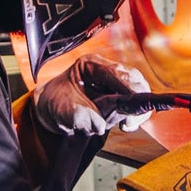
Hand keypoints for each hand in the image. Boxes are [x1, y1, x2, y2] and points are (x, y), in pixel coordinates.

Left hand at [31, 58, 153, 139]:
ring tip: (127, 125)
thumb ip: (80, 115)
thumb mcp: (61, 110)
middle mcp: (106, 70)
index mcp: (90, 65)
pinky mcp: (120, 95)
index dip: (128, 89)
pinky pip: (137, 102)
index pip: (116, 72)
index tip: (132, 108)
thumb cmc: (55, 104)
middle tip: (130, 122)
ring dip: (138, 109)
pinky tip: (126, 125)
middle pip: (134, 79)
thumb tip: (99, 125)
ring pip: (140, 90)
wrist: (51, 110)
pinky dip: (136, 114)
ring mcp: (115, 82)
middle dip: (137, 100)